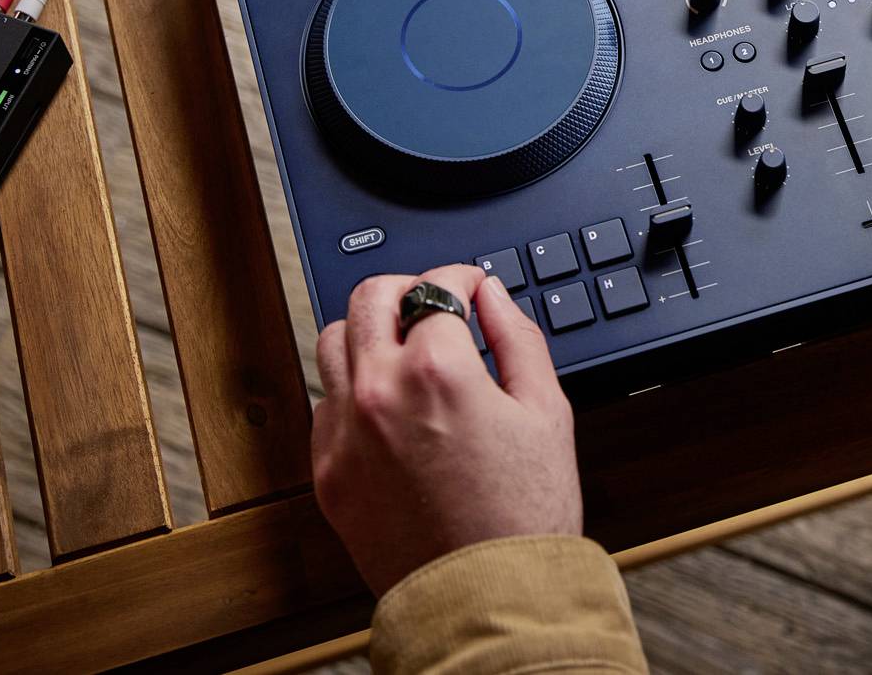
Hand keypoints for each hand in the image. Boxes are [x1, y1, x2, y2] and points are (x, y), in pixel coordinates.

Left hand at [312, 264, 580, 595]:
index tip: (472, 286)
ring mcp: (344, 433)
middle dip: (406, 288)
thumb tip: (493, 297)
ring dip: (368, 332)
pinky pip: (324, 404)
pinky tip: (389, 406)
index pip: (435, 286)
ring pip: (331, 342)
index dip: (462, 276)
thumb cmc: (523, 515)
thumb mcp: (547, 411)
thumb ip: (518, 337)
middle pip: (368, 297)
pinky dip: (353, 390)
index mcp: (436, 370)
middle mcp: (378, 393)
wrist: (486, 595)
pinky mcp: (327, 472)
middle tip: (433, 303)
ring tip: (404, 349)